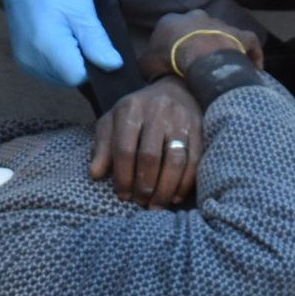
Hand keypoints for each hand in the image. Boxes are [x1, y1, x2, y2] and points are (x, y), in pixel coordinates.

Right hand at [0, 0, 123, 86]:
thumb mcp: (82, 10)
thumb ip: (97, 42)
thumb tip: (114, 66)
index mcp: (49, 48)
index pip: (80, 77)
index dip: (93, 64)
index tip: (95, 43)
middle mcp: (33, 61)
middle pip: (69, 78)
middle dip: (81, 62)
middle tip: (81, 33)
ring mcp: (25, 61)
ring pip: (58, 76)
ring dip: (69, 62)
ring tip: (69, 34)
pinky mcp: (21, 59)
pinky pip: (46, 70)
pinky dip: (56, 60)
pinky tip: (58, 39)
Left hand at [90, 78, 203, 207]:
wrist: (176, 90)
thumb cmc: (138, 113)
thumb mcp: (113, 122)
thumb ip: (102, 146)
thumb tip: (94, 174)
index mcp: (130, 109)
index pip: (124, 149)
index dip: (123, 177)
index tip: (123, 196)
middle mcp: (157, 111)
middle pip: (150, 157)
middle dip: (144, 186)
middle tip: (141, 202)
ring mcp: (181, 119)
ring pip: (175, 161)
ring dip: (165, 189)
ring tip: (157, 205)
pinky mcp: (200, 129)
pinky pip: (195, 160)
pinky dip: (186, 183)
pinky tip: (176, 196)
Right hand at [146, 10, 264, 80]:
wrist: (198, 56)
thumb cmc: (169, 60)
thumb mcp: (146, 65)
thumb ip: (147, 64)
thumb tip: (149, 69)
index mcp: (171, 21)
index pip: (169, 30)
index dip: (171, 45)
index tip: (173, 61)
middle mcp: (196, 16)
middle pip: (196, 27)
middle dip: (196, 41)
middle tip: (196, 61)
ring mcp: (219, 23)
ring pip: (221, 32)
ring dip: (221, 45)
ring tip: (222, 65)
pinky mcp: (238, 33)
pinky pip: (248, 41)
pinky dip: (252, 53)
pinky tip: (254, 67)